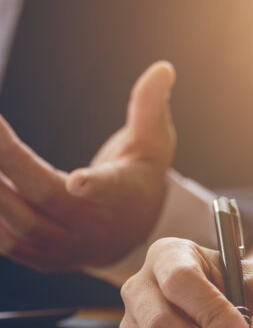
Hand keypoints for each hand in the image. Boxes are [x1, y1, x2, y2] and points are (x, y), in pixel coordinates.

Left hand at [0, 61, 175, 271]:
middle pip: (48, 197)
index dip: (95, 186)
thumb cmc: (140, 179)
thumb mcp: (153, 143)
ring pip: (24, 226)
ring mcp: (72, 247)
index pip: (111, 190)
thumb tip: (162, 69)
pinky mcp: (51, 259)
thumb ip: (150, 107)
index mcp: (126, 195)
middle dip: (9, 162)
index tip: (78, 180)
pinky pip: (14, 247)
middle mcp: (98, 227)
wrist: (132, 231)